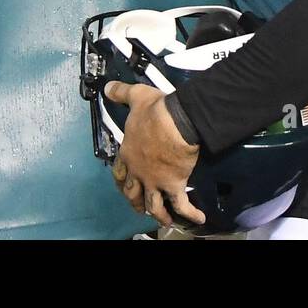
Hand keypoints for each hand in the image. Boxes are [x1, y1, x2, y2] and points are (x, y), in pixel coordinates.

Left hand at [104, 81, 203, 229]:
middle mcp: (139, 172)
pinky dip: (191, 214)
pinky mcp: (174, 186)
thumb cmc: (155, 111)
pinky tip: (199, 219)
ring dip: (159, 214)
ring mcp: (155, 181)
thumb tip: (108, 88)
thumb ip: (121, 93)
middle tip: (139, 207)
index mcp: (128, 153)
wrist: (175, 123)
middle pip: (133, 194)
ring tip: (165, 219)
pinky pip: (182, 205)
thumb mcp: (134, 97)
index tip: (122, 183)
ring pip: (153, 205)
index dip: (121, 180)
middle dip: (135, 202)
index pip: (119, 172)